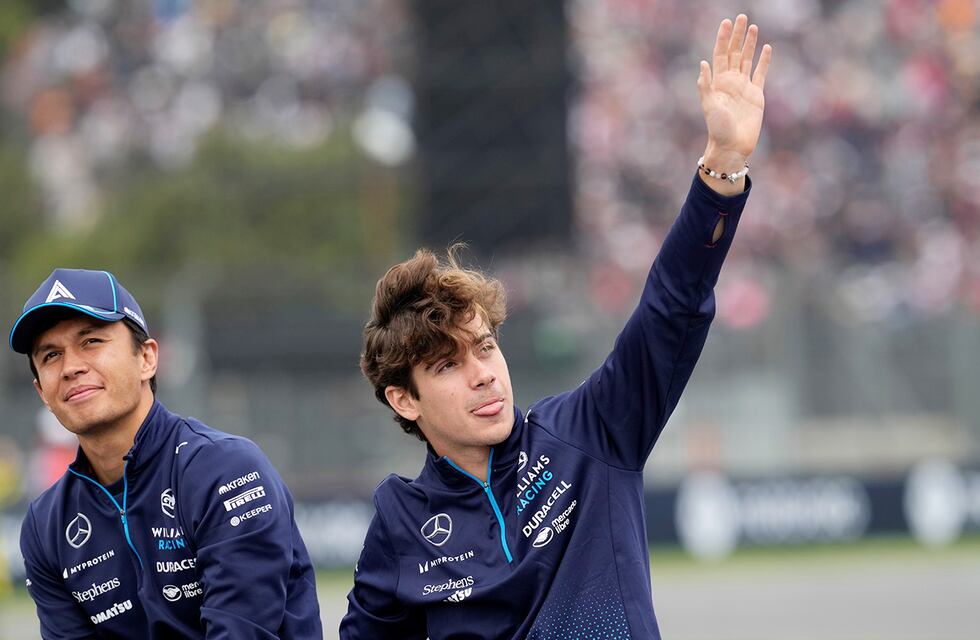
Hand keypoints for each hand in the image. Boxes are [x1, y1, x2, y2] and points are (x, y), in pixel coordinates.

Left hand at [698, 14, 771, 171]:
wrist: (733, 146)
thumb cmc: (718, 128)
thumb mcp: (708, 106)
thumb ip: (706, 85)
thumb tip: (703, 63)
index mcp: (718, 82)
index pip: (720, 54)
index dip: (722, 38)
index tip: (726, 22)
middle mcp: (731, 81)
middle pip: (734, 52)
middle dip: (737, 35)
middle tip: (741, 17)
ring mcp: (744, 87)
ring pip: (747, 59)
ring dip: (750, 43)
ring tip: (752, 27)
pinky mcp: (756, 95)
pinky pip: (760, 73)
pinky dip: (764, 61)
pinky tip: (766, 48)